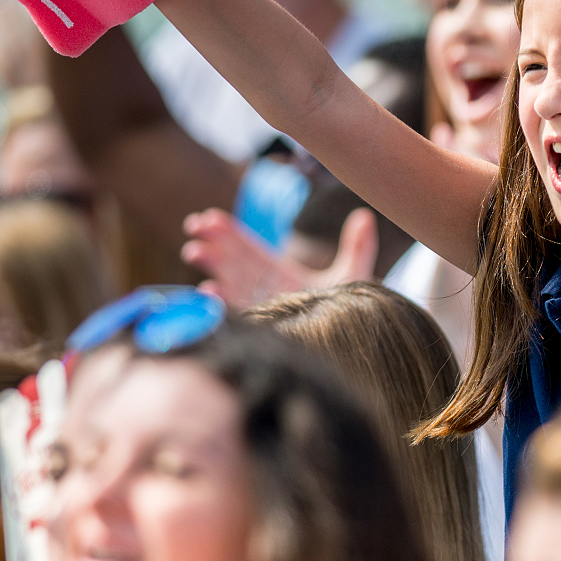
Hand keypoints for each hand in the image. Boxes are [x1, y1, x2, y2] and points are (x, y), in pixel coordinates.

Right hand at [180, 206, 377, 306]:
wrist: (347, 344)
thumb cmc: (342, 310)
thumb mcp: (351, 275)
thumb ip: (358, 247)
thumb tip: (366, 215)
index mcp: (276, 271)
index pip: (248, 247)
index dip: (229, 232)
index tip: (209, 217)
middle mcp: (261, 287)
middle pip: (231, 260)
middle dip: (212, 242)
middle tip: (194, 225)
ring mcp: (258, 307)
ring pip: (227, 282)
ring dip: (211, 266)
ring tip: (194, 250)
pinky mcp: (260, 325)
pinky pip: (237, 312)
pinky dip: (222, 301)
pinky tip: (209, 291)